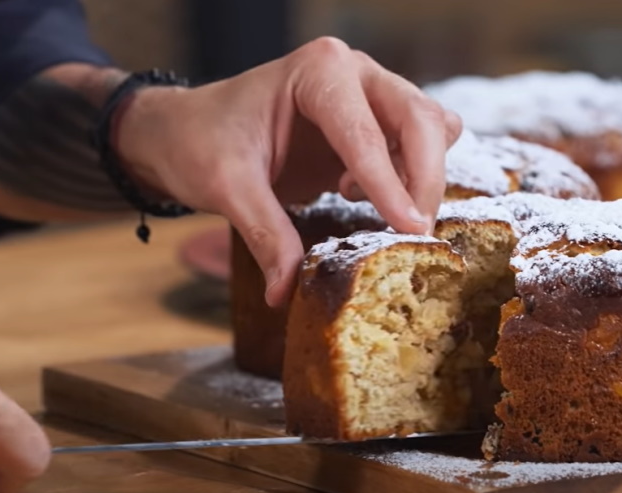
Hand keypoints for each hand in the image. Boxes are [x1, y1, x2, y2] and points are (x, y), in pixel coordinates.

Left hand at [115, 37, 461, 306]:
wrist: (188, 130)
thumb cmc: (201, 142)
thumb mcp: (227, 188)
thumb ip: (265, 235)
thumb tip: (286, 291)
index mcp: (318, 71)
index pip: (366, 134)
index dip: (389, 185)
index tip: (410, 230)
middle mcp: (355, 73)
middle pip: (421, 120)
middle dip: (424, 179)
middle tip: (413, 232)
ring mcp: (371, 93)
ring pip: (433, 130)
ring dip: (421, 178)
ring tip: (373, 206)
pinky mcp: (377, 121)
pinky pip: (420, 145)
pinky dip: (410, 176)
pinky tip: (357, 191)